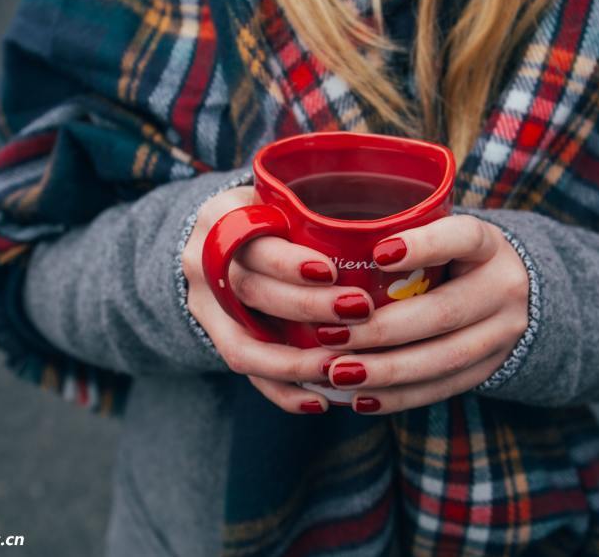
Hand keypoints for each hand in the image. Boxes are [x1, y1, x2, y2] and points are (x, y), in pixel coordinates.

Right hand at [180, 187, 368, 413]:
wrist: (217, 237)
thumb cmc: (270, 213)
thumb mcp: (280, 197)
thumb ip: (315, 210)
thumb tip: (396, 227)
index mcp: (222, 216)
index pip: (252, 241)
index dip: (289, 263)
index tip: (332, 271)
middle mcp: (202, 261)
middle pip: (250, 291)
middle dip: (306, 307)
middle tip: (359, 311)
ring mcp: (203, 305)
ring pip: (242, 344)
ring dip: (294, 362)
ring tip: (340, 367)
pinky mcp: (213, 338)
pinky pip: (245, 373)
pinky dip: (282, 391)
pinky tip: (320, 401)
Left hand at [318, 215, 529, 413]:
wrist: (513, 294)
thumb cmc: (453, 257)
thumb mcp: (442, 234)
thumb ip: (402, 236)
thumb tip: (328, 246)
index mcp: (488, 245)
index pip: (464, 238)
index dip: (424, 246)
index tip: (377, 253)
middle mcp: (503, 288)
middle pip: (444, 312)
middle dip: (382, 329)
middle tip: (330, 336)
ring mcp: (502, 334)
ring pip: (444, 358)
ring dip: (386, 370)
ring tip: (338, 373)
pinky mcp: (490, 369)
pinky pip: (442, 387)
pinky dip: (399, 396)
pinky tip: (360, 398)